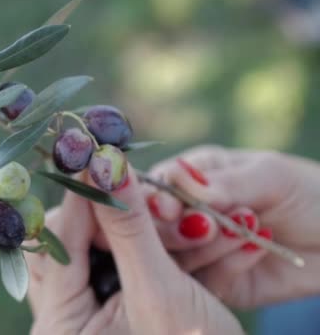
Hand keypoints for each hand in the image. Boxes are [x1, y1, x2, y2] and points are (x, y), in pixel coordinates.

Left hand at [25, 170, 242, 334]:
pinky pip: (116, 262)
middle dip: (108, 212)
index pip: (56, 244)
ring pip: (95, 248)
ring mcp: (87, 312)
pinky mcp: (112, 306)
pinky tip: (170, 225)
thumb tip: (106, 163)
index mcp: (59, 324)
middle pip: (70, 243)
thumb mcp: (159, 291)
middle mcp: (63, 319)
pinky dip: (145, 243)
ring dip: (132, 225)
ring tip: (155, 201)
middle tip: (130, 182)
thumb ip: (129, 227)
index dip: (81, 196)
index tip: (98, 153)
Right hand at [147, 145, 319, 307]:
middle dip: (173, 228)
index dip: (153, 198)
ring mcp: (200, 251)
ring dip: (206, 247)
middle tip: (205, 227)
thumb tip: (177, 180)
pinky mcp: (217, 281)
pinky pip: (205, 282)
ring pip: (173, 258)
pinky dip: (227, 266)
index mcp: (194, 177)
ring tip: (247, 231)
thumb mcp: (269, 176)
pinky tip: (257, 247)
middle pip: (153, 227)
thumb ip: (223, 181)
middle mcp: (189, 214)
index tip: (165, 208)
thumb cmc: (307, 192)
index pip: (156, 186)